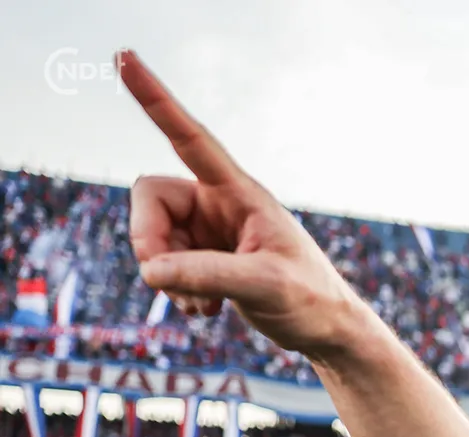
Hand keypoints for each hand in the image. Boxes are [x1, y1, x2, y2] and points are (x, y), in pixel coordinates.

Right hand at [119, 50, 368, 354]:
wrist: (328, 331)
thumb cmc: (312, 300)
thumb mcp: (266, 285)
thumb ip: (208, 275)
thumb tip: (149, 270)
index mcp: (241, 193)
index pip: (190, 138)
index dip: (155, 100)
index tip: (124, 57)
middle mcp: (220, 203)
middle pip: (150, 197)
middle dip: (147, 238)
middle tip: (162, 278)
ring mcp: (210, 231)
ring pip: (153, 237)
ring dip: (167, 274)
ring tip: (204, 305)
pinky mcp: (207, 258)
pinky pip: (165, 264)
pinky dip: (177, 290)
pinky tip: (208, 311)